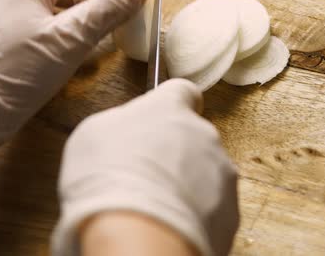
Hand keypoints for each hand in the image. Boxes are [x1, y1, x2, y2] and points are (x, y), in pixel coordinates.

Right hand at [53, 79, 239, 255]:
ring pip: (206, 171)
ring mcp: (222, 172)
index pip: (182, 90)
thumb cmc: (109, 178)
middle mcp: (204, 134)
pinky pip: (213, 206)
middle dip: (175, 152)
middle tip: (146, 174)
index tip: (163, 117)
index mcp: (170, 108)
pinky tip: (171, 223)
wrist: (140, 233)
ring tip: (156, 204)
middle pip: (193, 136)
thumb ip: (121, 122)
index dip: (172, 104)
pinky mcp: (231, 210)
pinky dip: (196, 213)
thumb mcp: (93, 134)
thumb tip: (128, 128)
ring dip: (187, 183)